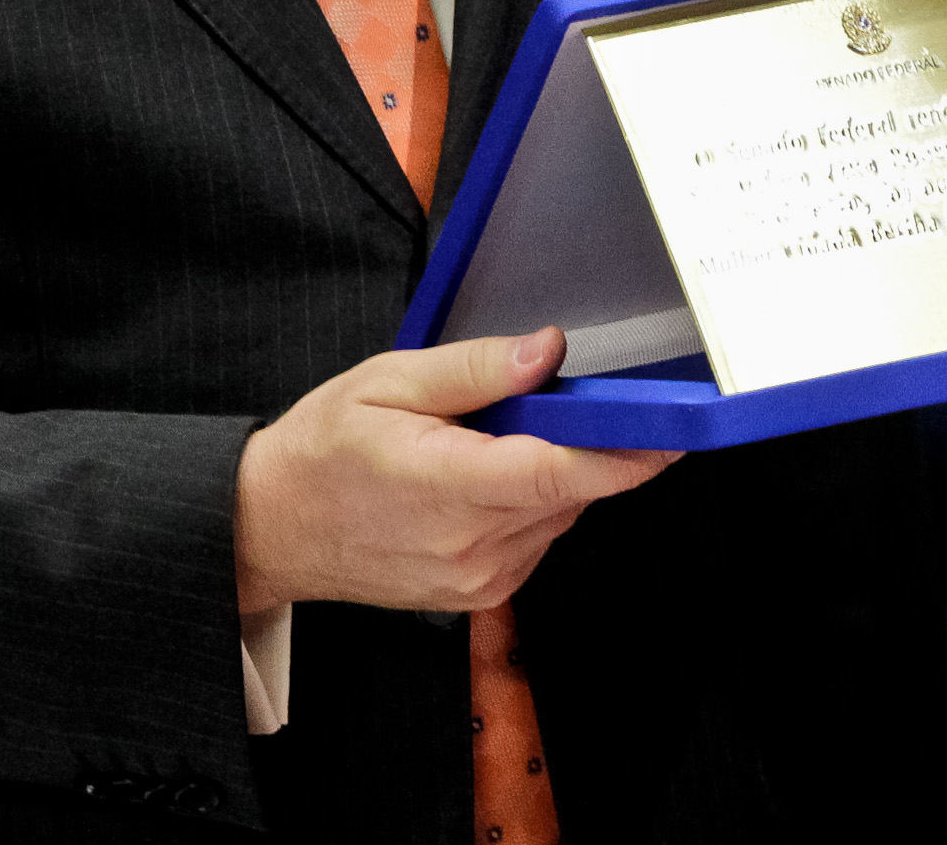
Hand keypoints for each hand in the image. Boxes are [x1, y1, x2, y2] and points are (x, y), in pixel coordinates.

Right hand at [232, 331, 675, 614]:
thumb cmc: (322, 449)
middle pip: (573, 488)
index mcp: (448, 487)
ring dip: (552, 472)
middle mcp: (472, 545)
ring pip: (560, 511)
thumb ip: (476, 369)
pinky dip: (531, 501)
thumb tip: (548, 351)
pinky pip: (538, 536)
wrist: (270, 529)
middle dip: (583, 441)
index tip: (676, 425)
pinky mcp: (480, 595)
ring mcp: (478, 579)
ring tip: (485, 441)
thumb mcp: (388, 382)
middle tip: (547, 400)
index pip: (562, 472)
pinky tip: (482, 479)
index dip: (629, 450)